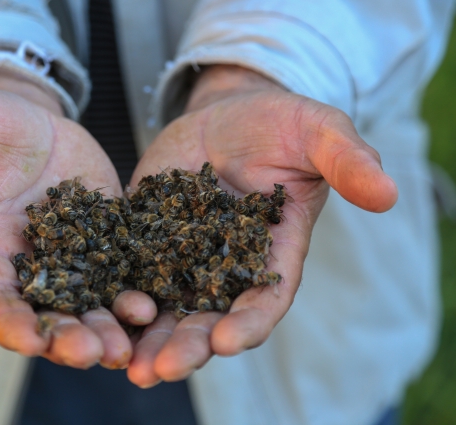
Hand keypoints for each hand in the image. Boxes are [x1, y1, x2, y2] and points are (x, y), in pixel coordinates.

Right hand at [0, 65, 155, 369]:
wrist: (25, 119)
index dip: (9, 321)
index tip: (29, 340)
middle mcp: (26, 265)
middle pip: (46, 315)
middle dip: (68, 338)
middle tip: (95, 352)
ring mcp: (69, 256)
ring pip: (87, 306)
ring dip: (106, 330)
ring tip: (128, 344)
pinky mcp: (104, 240)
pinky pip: (120, 275)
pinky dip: (134, 295)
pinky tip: (152, 306)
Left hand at [126, 65, 397, 386]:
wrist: (228, 113)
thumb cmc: (281, 123)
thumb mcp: (317, 132)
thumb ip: (347, 160)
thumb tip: (388, 194)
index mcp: (272, 253)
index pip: (264, 300)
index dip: (248, 323)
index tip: (226, 341)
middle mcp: (227, 265)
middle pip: (209, 317)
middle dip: (187, 346)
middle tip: (160, 371)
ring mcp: (183, 254)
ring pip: (166, 306)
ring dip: (147, 338)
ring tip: (126, 365)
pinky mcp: (147, 236)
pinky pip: (130, 271)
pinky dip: (117, 296)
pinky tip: (95, 314)